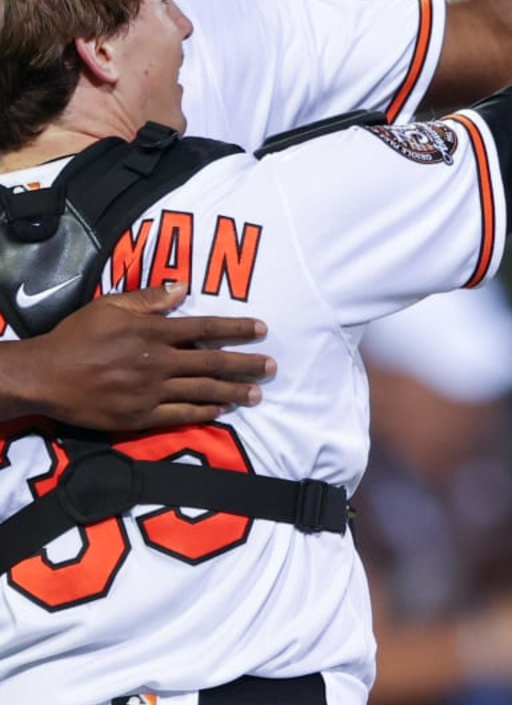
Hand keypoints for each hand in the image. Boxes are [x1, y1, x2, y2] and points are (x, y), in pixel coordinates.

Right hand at [3, 284, 273, 429]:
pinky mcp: (141, 416)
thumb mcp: (109, 306)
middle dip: (246, 365)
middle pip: (213, 362)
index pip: (205, 328)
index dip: (236, 329)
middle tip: (272, 368)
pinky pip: (182, 413)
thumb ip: (148, 299)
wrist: (45, 376)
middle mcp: (158, 362)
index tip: (262, 330)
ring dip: (234, 392)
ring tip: (258, 394)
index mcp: (152, 333)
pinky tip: (222, 410)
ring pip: (203, 390)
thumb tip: (183, 288)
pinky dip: (205, 411)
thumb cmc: (76, 337)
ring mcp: (151, 391)